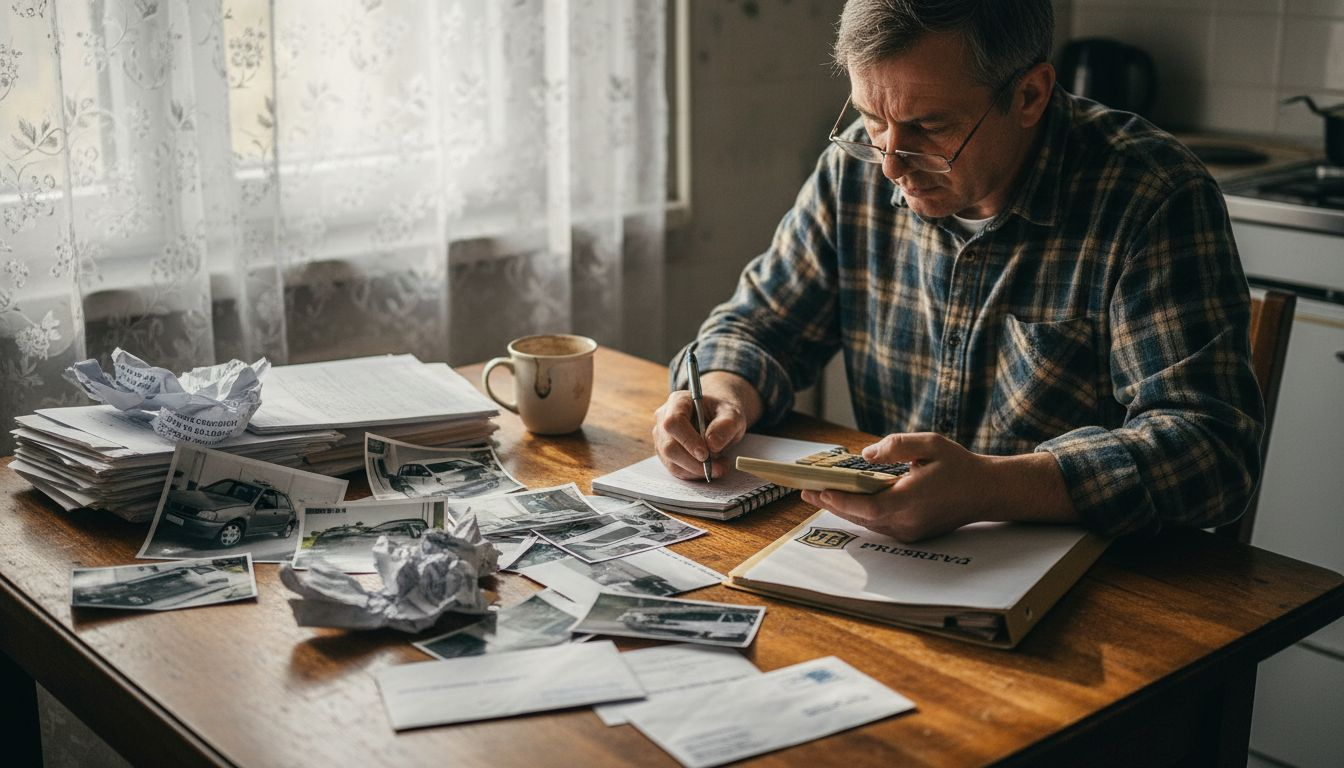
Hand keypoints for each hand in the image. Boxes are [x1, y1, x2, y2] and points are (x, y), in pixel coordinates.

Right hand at [652, 372, 759, 479]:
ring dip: (696, 470)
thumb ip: (726, 425)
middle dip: (694, 462)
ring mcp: (662, 438)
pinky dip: (694, 474)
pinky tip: (710, 468)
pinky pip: (676, 469)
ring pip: (671, 461)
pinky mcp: (666, 454)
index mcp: (678, 401)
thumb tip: (712, 445)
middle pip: (669, 446)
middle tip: (718, 468)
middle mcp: (664, 419)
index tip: (706, 454)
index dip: (688, 440)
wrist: (717, 418)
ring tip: (720, 466)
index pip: (674, 422)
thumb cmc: (722, 414)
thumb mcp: (732, 414)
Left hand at [800, 433, 993, 541]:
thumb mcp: (929, 444)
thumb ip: (895, 446)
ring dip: (843, 509)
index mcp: (910, 501)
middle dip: (831, 503)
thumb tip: (865, 455)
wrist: (987, 492)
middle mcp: (907, 522)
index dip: (839, 500)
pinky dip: (860, 513)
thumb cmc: (959, 465)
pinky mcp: (912, 533)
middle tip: (805, 491)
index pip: (866, 506)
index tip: (818, 490)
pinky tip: (847, 501)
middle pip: (860, 517)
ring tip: (819, 494)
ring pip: (867, 522)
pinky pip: (878, 524)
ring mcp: (910, 532)